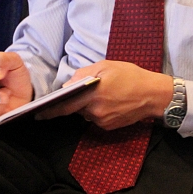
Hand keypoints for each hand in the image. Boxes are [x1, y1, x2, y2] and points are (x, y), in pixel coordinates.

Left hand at [36, 60, 173, 129]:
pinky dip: (97, 110)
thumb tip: (68, 83)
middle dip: (75, 102)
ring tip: (104, 94)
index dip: (50, 111)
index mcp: (92, 95)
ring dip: (88, 105)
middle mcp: (94, 111)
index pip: (64, 106)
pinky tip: (110, 102)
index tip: (38, 114)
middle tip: (85, 93)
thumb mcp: (106, 66)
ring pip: (86, 113)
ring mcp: (102, 121)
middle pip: (75, 109)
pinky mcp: (109, 127)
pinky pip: (96, 118)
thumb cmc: (131, 76)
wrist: (153, 95)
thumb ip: (84, 74)